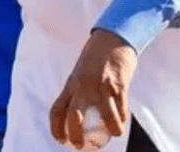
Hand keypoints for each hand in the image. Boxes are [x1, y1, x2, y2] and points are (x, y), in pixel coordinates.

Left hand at [50, 30, 135, 149]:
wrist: (112, 37)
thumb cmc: (96, 57)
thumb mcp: (81, 73)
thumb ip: (78, 90)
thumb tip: (78, 113)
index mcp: (71, 83)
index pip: (57, 109)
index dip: (55, 128)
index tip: (60, 140)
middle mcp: (84, 86)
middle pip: (74, 117)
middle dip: (76, 136)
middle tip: (81, 145)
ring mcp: (102, 86)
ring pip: (107, 117)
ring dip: (112, 129)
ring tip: (115, 134)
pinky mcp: (119, 85)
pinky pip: (121, 108)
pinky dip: (123, 118)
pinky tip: (123, 121)